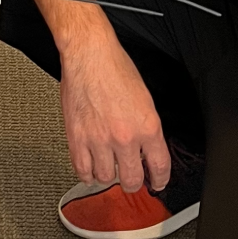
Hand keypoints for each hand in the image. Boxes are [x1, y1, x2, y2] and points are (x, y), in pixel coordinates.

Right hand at [56, 19, 170, 194]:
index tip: (157, 183)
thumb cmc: (115, 69)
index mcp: (147, 127)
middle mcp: (125, 137)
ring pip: (106, 178)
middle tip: (131, 179)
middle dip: (133, 183)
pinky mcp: (77, 138)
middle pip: (132, 180)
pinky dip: (87, 174)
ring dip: (108, 176)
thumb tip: (147, 151)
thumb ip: (147, 130)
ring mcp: (99, 140)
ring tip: (108, 168)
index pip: (160, 167)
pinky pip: (82, 170)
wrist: (90, 55)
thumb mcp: (145, 100)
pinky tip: (90, 169)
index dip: (160, 181)